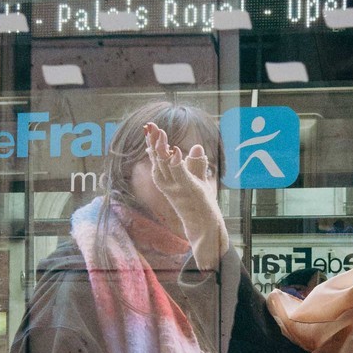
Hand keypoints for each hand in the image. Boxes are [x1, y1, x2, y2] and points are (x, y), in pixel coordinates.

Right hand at [144, 123, 227, 268]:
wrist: (204, 227)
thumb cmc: (200, 206)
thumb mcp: (198, 181)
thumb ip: (197, 164)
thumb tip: (197, 146)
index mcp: (167, 180)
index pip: (157, 158)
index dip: (152, 143)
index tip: (149, 127)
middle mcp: (168, 184)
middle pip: (157, 159)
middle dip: (153, 142)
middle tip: (150, 126)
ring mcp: (177, 187)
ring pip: (165, 165)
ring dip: (162, 149)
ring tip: (161, 133)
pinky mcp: (188, 190)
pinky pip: (180, 174)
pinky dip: (177, 163)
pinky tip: (177, 151)